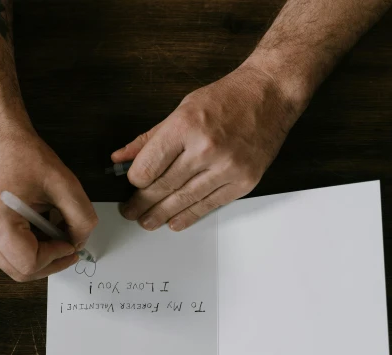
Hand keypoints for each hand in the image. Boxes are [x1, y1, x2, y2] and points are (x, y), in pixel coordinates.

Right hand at [0, 128, 97, 281]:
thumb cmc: (23, 154)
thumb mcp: (64, 184)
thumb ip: (81, 218)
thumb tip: (79, 242)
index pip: (29, 263)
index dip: (56, 257)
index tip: (71, 242)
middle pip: (19, 272)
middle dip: (49, 263)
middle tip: (70, 246)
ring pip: (13, 266)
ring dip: (39, 257)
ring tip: (56, 233)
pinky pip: (7, 253)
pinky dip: (29, 249)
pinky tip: (42, 229)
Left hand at [112, 60, 299, 230]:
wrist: (271, 94)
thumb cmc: (227, 98)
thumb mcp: (181, 109)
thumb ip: (150, 138)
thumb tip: (120, 158)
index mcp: (186, 126)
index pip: (148, 167)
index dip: (135, 182)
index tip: (131, 186)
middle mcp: (206, 148)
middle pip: (163, 187)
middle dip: (142, 203)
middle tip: (131, 212)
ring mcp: (228, 167)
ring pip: (185, 200)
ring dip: (161, 215)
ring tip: (147, 222)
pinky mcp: (244, 181)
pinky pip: (210, 205)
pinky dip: (189, 216)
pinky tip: (175, 221)